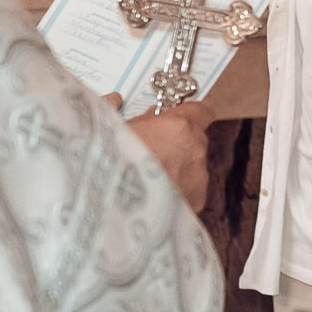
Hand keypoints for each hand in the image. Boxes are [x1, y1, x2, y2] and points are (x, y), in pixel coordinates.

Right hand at [104, 93, 214, 210]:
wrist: (109, 210)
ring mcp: (197, 181)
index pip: (202, 110)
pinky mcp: (194, 205)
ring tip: (146, 181)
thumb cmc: (109, 164)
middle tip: (149, 150)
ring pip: (191, 169)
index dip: (188, 114)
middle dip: (176, 144)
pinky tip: (152, 199)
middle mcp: (195, 152)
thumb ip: (123, 114)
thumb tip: (116, 101)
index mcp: (179, 127)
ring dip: (175, 170)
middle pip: (194, 141)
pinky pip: (188, 193)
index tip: (174, 118)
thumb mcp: (111, 129)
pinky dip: (175, 194)